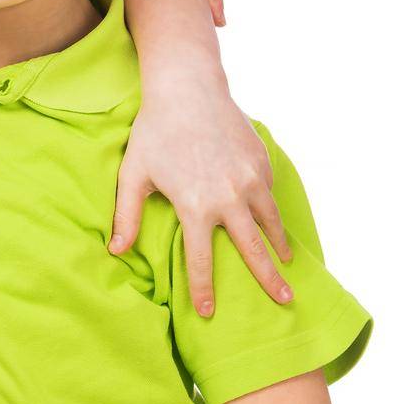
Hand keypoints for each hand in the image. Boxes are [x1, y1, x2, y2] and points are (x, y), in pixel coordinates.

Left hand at [113, 84, 290, 315]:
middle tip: (283, 302)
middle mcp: (229, 198)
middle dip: (268, 280)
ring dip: (279, 248)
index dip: (204, 289)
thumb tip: (116, 251)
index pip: (200, 260)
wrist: (188, 90)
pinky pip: (271, 197)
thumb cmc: (154, 134)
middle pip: (252, 250)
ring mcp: (251, 180)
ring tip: (287, 268)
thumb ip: (126, 216)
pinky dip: (275, 215)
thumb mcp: (133, 175)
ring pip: (270, 224)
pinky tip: (276, 229)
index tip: (208, 312)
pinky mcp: (263, 163)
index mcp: (195, 206)